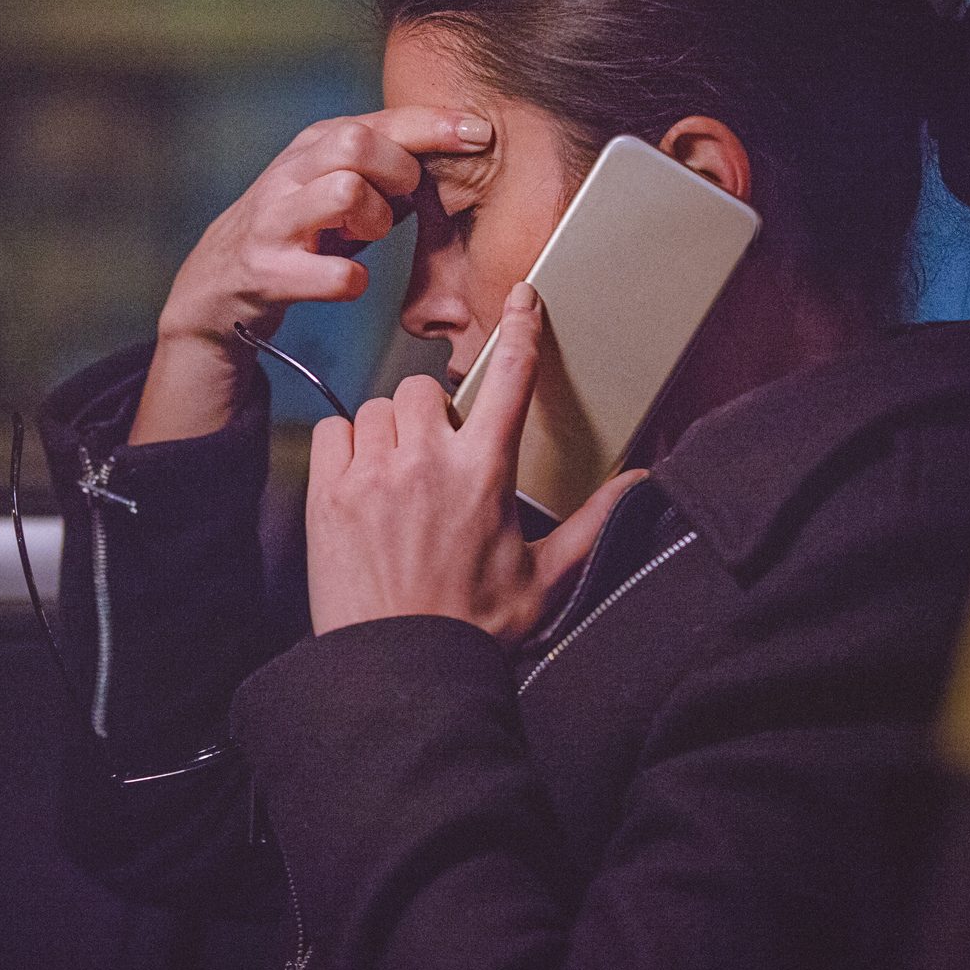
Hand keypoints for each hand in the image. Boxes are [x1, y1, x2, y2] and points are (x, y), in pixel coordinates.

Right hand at [131, 107, 490, 444]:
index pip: (382, 118)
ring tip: (365, 237)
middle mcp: (291, 173)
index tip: (481, 134)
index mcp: (313, 144)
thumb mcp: (333, 177)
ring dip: (374, 220)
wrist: (220, 281)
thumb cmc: (296, 225)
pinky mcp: (269, 270)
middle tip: (401, 200)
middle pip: (358, 143)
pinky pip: (337, 273)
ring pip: (344, 191)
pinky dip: (353, 280)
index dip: (436, 124)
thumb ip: (386, 158)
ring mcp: (276, 220)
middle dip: (398, 172)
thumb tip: (462, 142)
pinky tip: (347, 278)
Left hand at [305, 280, 648, 641]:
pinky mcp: (328, 492)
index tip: (523, 300)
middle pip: (426, 389)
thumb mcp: (545, 578)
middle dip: (433, 415)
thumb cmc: (470, 627)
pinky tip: (361, 486)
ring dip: (390, 434)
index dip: (520, 332)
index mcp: (485, 474)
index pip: (509, 381)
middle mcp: (427, 462)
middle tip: (435, 458)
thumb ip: (593, 523)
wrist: (399, 669)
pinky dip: (346, 449)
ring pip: (379, 408)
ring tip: (398, 481)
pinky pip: (334, 431)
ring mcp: (374, 474)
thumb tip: (640, 483)